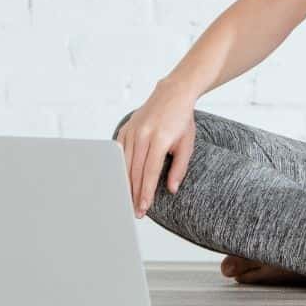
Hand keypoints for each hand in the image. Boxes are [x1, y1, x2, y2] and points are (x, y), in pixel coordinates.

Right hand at [116, 79, 198, 218]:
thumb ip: (179, 168)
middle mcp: (143, 134)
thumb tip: (171, 189)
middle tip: (135, 211)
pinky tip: (120, 179)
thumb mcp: (187, 144)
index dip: (146, 192)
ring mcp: (133, 129)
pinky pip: (119, 151)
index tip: (144, 208)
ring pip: (125, 162)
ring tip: (127, 199)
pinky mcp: (126, 127)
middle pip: (135, 170)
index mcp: (160, 138)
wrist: (172, 94)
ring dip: (126, 183)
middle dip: (134, 193)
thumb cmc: (181, 120)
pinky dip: (119, 166)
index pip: (150, 172)